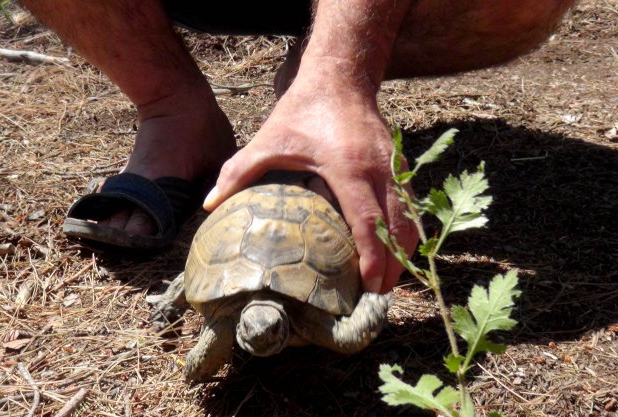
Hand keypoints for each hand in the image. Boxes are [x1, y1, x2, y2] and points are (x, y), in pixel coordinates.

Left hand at [204, 58, 417, 292]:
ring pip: (410, 221)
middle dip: (393, 268)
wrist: (340, 77)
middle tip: (376, 298)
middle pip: (399, 230)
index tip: (366, 288)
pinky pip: (410, 207)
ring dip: (402, 254)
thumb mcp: (268, 140)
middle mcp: (380, 171)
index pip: (369, 223)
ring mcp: (395, 168)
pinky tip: (390, 250)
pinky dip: (405, 233)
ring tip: (385, 282)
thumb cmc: (304, 110)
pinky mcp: (399, 165)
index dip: (372, 260)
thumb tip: (210, 205)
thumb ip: (238, 172)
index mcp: (349, 169)